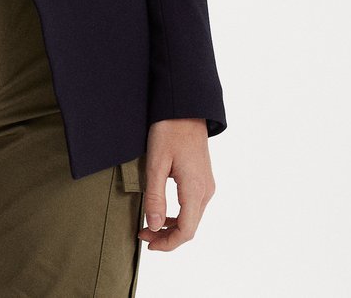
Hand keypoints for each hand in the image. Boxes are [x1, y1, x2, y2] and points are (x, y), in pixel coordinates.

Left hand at [139, 118, 215, 251]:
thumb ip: (155, 197)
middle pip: (190, 227)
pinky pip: (193, 205)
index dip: (167, 243)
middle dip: (167, 236)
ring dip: (172, 226)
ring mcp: (206, 184)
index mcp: (195, 190)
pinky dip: (179, 214)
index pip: (186, 231)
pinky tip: (163, 211)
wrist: (184, 107)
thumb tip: (153, 226)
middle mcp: (206, 191)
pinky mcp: (203, 178)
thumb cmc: (169, 130)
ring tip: (149, 225)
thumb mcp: (156, 163)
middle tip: (143, 234)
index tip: (148, 244)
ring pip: (192, 218)